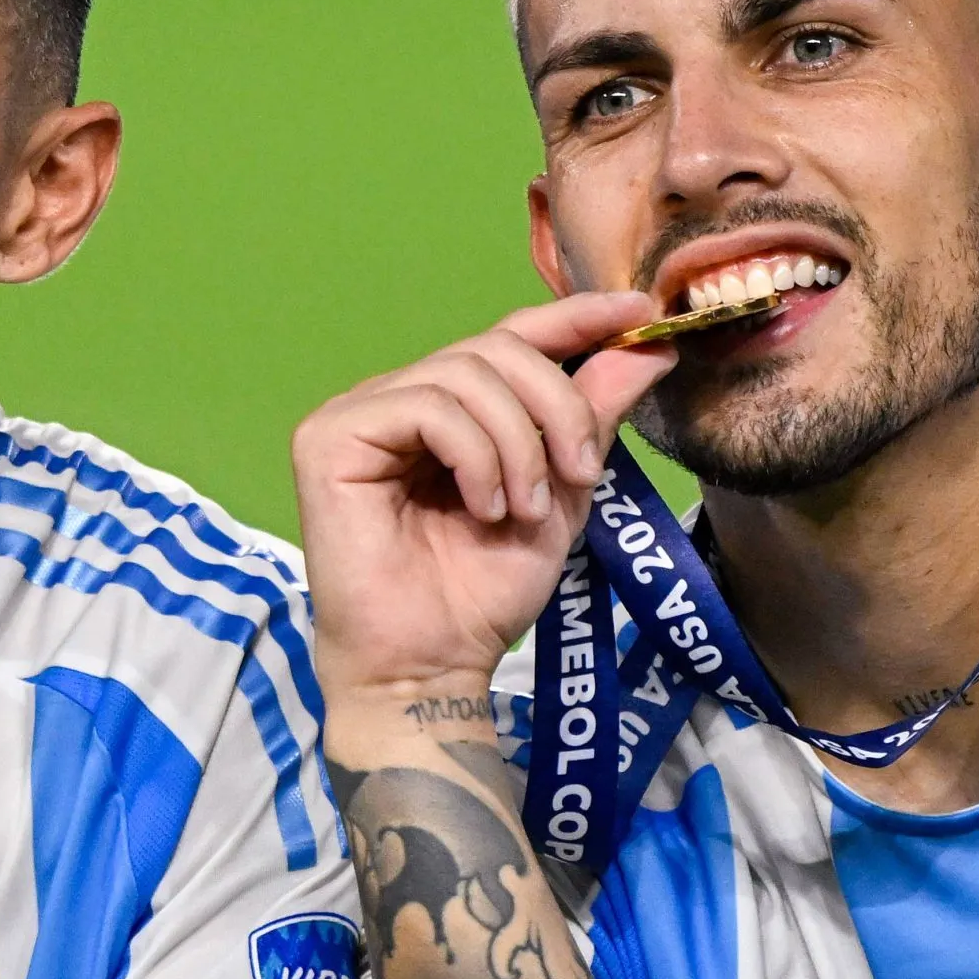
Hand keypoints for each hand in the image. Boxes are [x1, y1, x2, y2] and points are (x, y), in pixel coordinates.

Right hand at [292, 292, 675, 717]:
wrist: (429, 668)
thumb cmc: (481, 595)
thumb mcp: (561, 495)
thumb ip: (591, 419)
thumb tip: (648, 346)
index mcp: (451, 409)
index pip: (512, 336)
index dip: (576, 316)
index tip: (642, 311)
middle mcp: (400, 398)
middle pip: (496, 347)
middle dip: (557, 405)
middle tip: (579, 474)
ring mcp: (360, 413)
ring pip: (466, 373)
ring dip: (519, 444)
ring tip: (525, 510)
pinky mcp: (330, 437)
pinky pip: (426, 407)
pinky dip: (475, 455)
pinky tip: (483, 508)